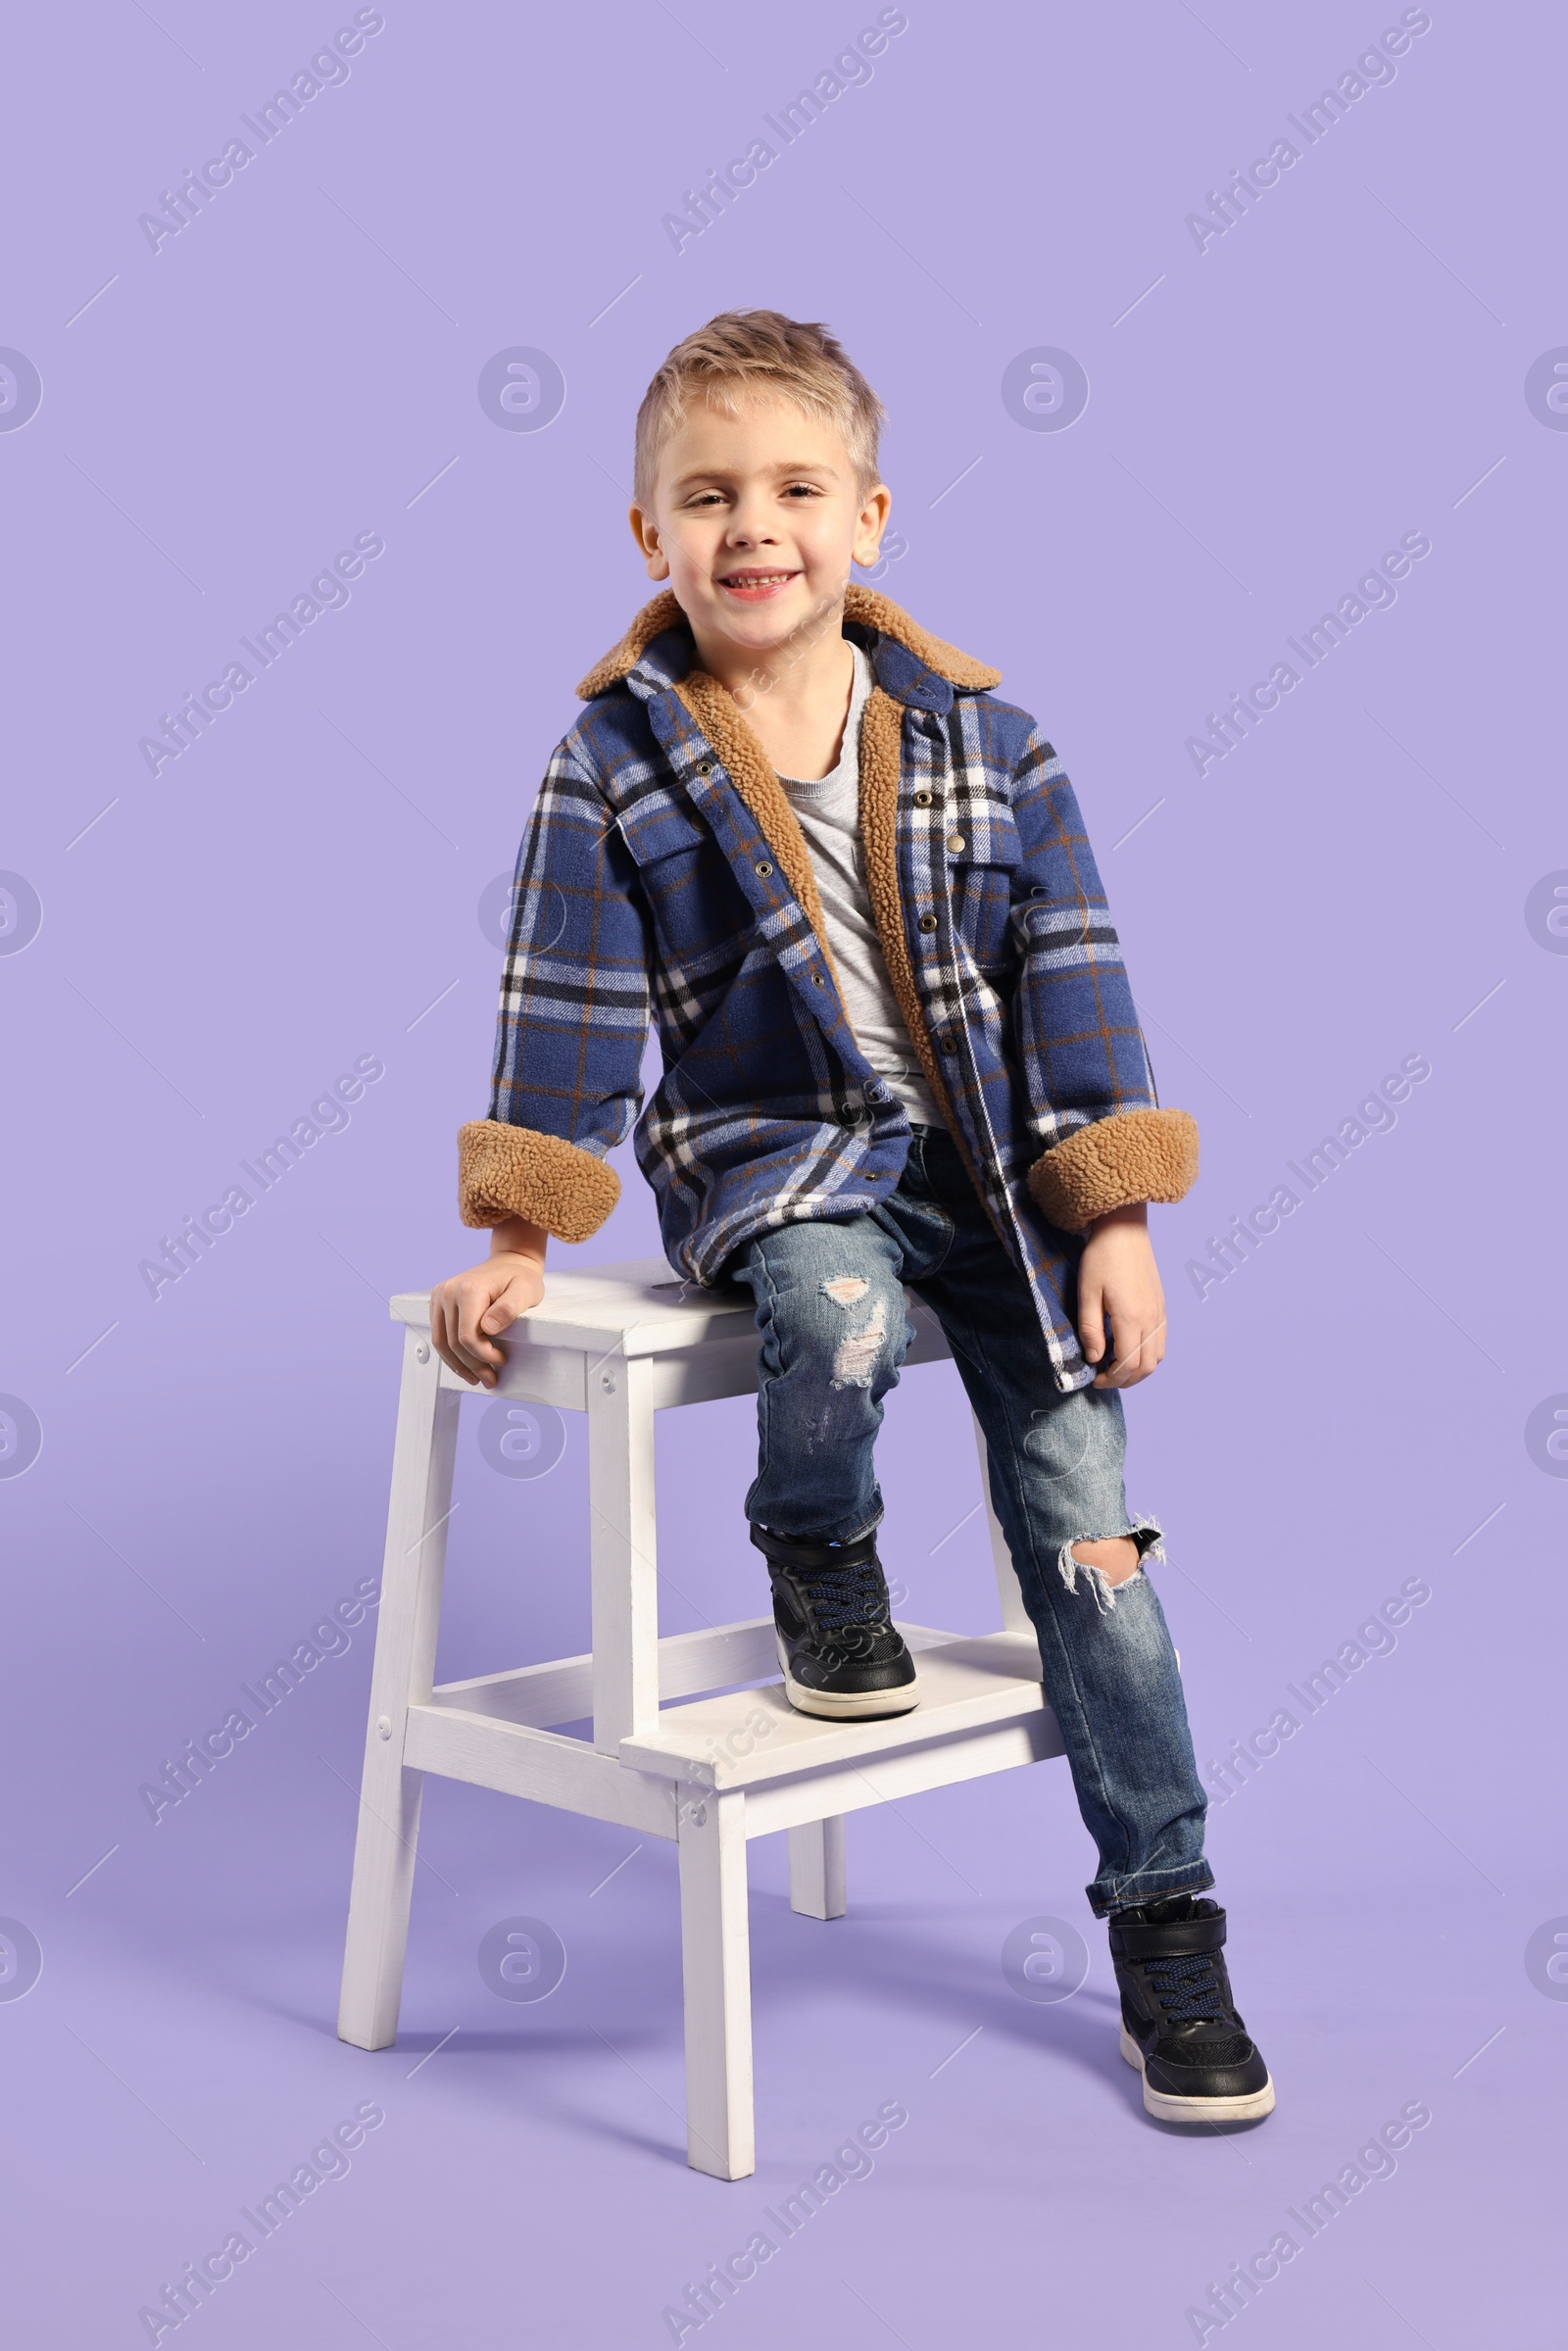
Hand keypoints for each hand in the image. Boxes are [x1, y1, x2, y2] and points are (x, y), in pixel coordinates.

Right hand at [430, 1250, 543, 1388]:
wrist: (508, 1263)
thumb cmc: (520, 1279)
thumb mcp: (525, 1291)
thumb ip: (509, 1309)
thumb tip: (488, 1328)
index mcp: (468, 1290)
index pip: (467, 1336)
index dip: (483, 1356)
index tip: (501, 1361)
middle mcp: (448, 1292)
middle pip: (454, 1342)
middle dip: (473, 1366)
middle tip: (490, 1380)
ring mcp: (440, 1296)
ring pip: (442, 1342)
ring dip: (458, 1365)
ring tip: (476, 1378)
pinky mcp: (437, 1302)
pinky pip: (439, 1335)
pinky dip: (450, 1353)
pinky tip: (465, 1365)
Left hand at [1076, 1203, 1165, 1387]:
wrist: (1124, 1231)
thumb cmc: (1101, 1258)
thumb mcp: (1087, 1293)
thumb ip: (1090, 1329)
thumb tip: (1094, 1358)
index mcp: (1131, 1318)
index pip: (1127, 1364)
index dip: (1111, 1379)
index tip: (1094, 1379)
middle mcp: (1151, 1319)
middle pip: (1146, 1367)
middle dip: (1125, 1380)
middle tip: (1104, 1378)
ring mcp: (1159, 1312)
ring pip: (1157, 1357)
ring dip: (1139, 1370)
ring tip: (1116, 1367)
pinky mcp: (1161, 1306)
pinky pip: (1161, 1341)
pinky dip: (1148, 1355)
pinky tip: (1130, 1349)